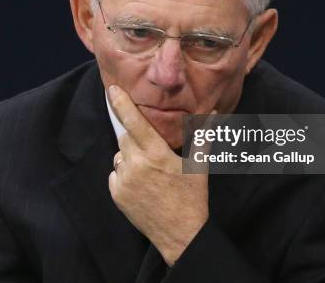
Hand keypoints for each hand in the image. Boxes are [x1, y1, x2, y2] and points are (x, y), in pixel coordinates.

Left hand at [107, 85, 212, 265]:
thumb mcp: (199, 166)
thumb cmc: (192, 198)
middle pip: (126, 137)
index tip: (112, 89)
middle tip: (151, 150)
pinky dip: (124, 173)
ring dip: (130, 156)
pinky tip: (141, 184)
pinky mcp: (117, 194)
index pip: (134, 122)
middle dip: (135, 137)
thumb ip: (202, 137)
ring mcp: (124, 181)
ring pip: (120, 155)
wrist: (180, 235)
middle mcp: (136, 165)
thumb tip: (213, 115)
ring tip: (150, 171)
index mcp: (156, 154)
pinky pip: (115, 173)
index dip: (122, 103)